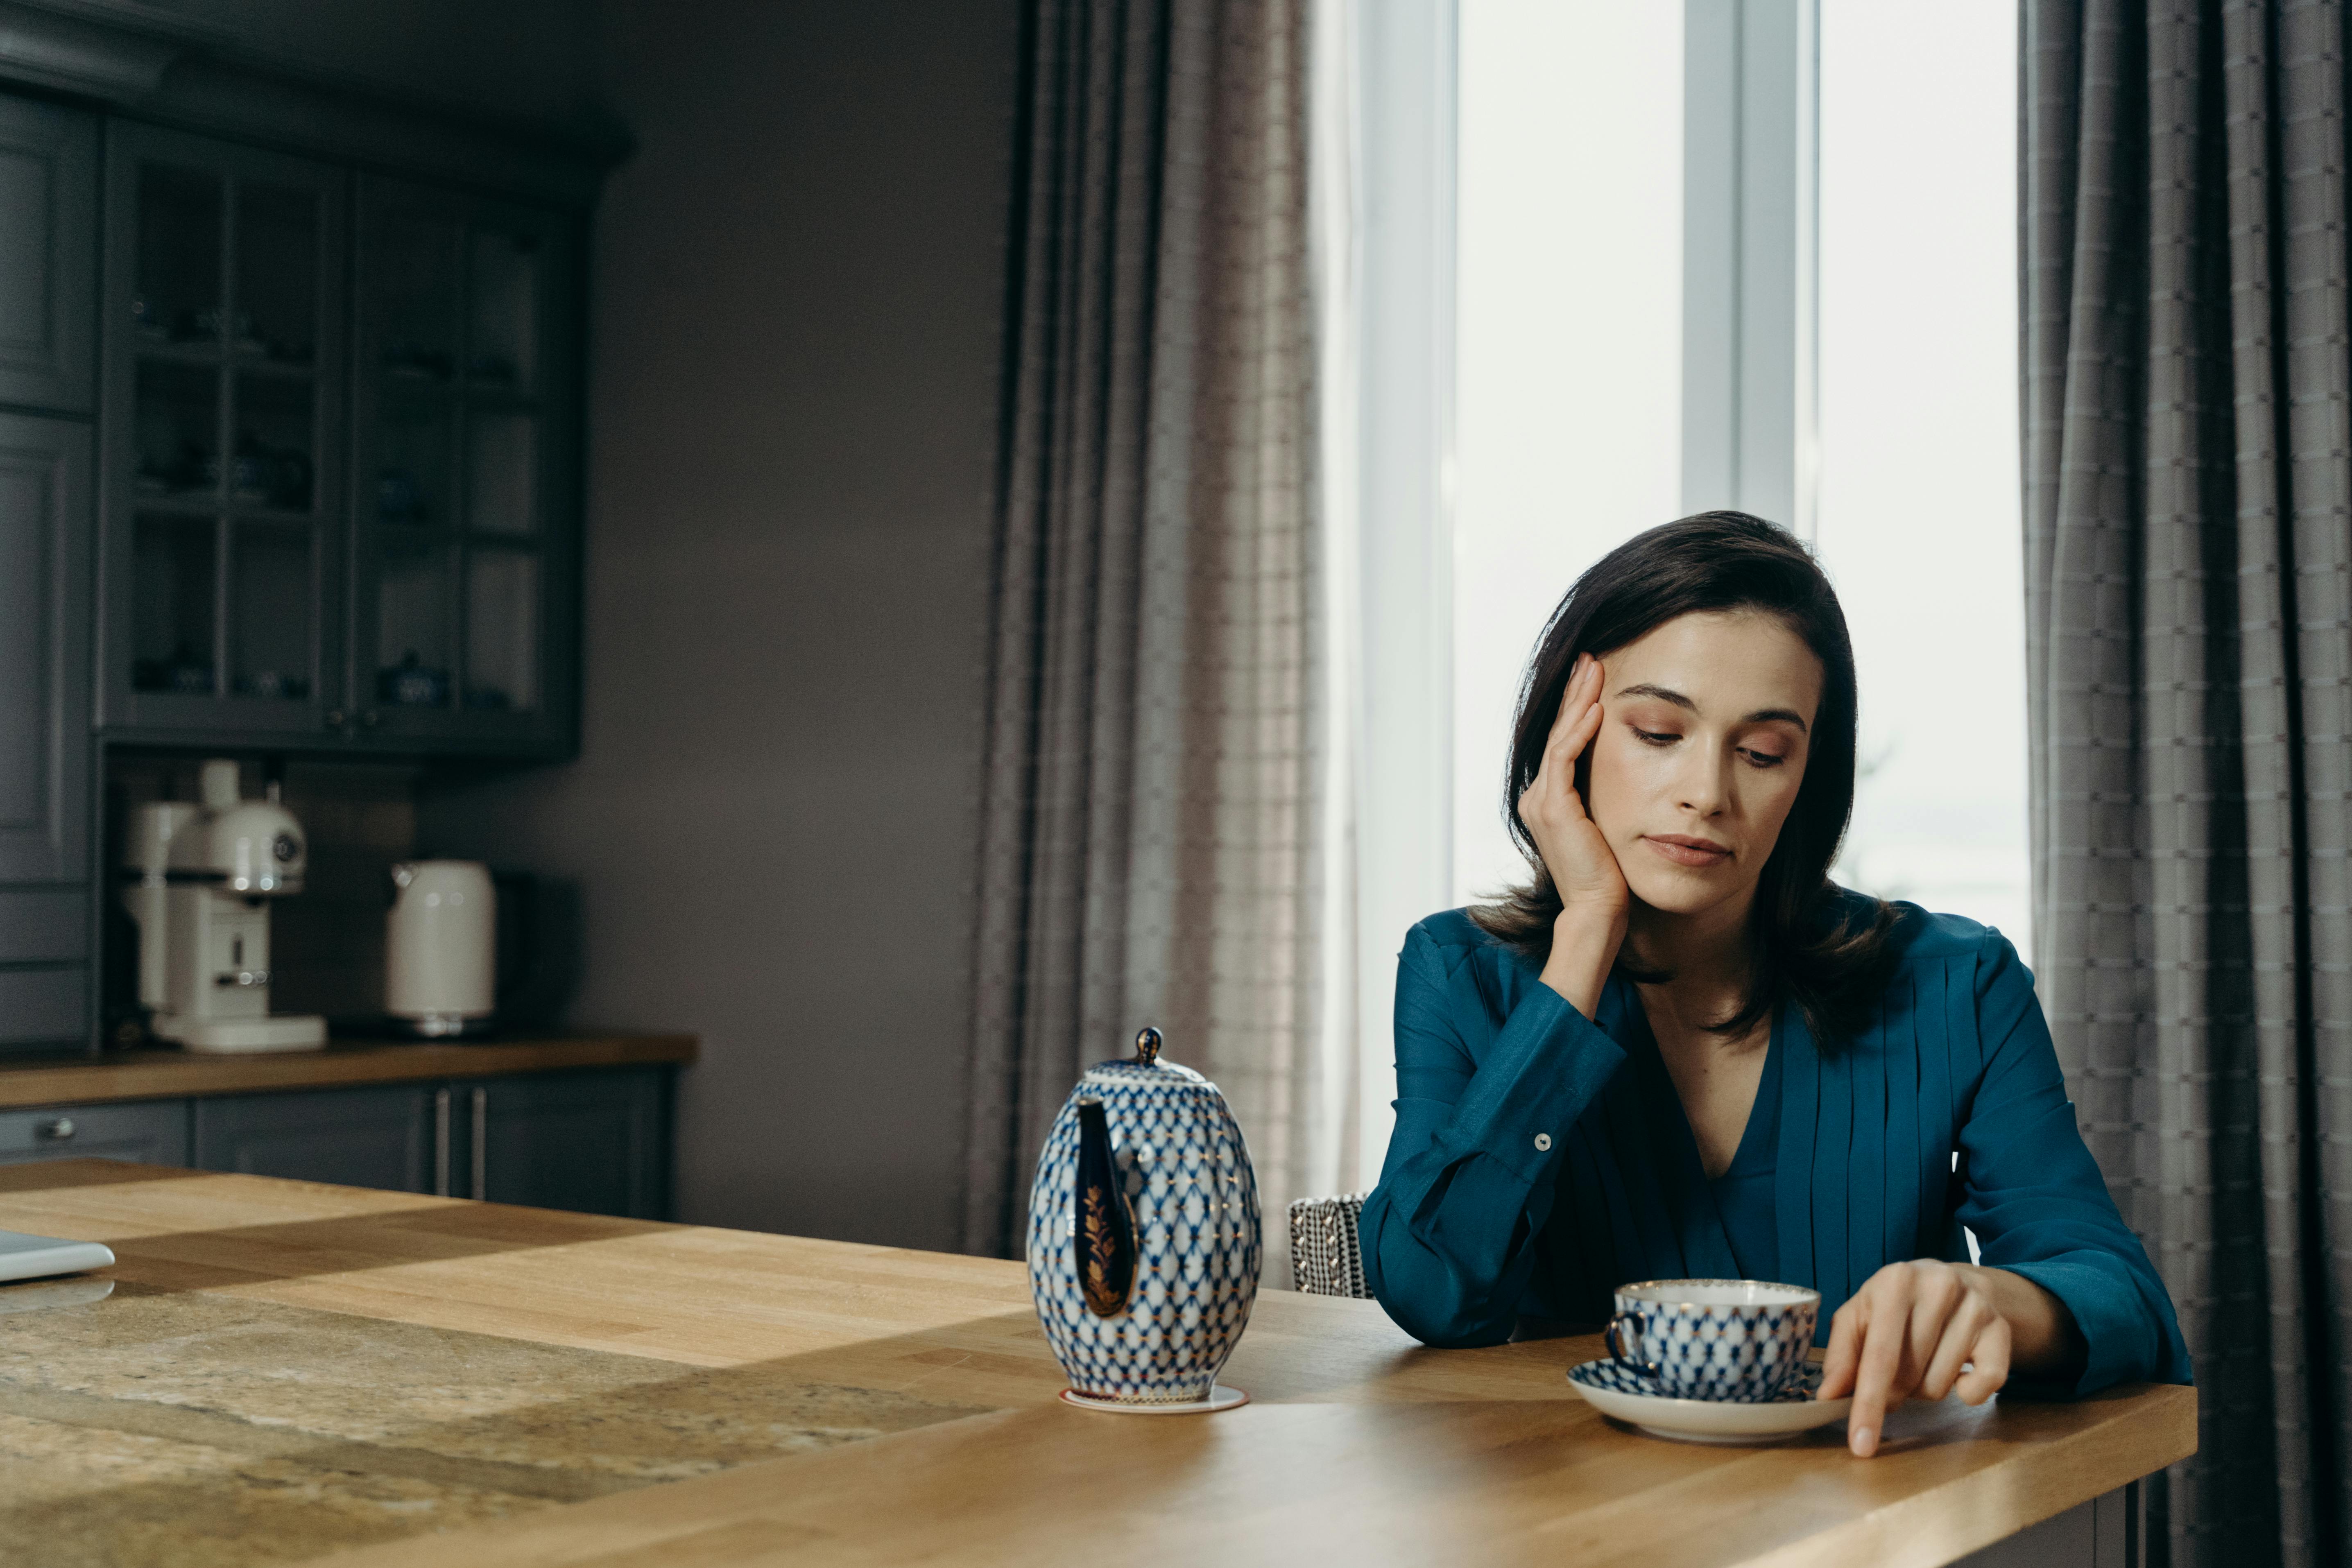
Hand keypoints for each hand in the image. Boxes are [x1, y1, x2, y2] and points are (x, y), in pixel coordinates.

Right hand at [1519, 653, 1626, 1014]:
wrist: (1600, 910)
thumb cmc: (1609, 876)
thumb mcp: (1606, 825)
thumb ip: (1604, 797)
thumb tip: (1630, 770)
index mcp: (1548, 800)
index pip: (1562, 741)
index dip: (1577, 707)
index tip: (1596, 679)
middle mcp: (1537, 797)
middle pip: (1557, 731)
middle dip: (1575, 693)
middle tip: (1591, 659)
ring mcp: (1542, 802)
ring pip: (1560, 737)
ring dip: (1578, 701)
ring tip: (1594, 671)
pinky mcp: (1555, 809)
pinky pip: (1565, 758)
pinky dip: (1580, 731)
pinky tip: (1597, 708)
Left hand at [1819, 1261, 2028, 1456]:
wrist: (1953, 1279)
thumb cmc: (1895, 1305)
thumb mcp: (1859, 1316)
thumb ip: (1841, 1355)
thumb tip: (1829, 1396)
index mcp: (1896, 1281)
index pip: (1880, 1356)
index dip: (1868, 1404)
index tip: (1861, 1445)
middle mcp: (1939, 1287)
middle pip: (1909, 1377)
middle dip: (1893, 1392)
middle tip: (1893, 1375)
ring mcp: (1975, 1307)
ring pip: (1941, 1387)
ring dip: (1924, 1389)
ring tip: (1924, 1361)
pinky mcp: (2001, 1330)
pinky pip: (1983, 1387)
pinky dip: (1967, 1392)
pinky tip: (1957, 1369)